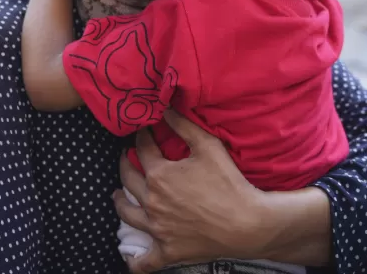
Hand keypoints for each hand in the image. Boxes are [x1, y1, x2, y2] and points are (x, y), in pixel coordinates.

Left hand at [114, 112, 264, 272]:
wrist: (247, 223)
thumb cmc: (229, 183)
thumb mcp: (208, 146)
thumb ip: (184, 126)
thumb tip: (165, 109)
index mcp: (159, 175)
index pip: (142, 150)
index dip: (141, 138)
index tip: (143, 131)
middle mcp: (151, 202)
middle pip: (128, 179)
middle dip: (126, 165)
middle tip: (127, 159)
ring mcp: (157, 229)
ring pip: (127, 214)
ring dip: (120, 202)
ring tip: (119, 195)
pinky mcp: (167, 251)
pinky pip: (143, 262)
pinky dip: (134, 260)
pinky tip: (129, 256)